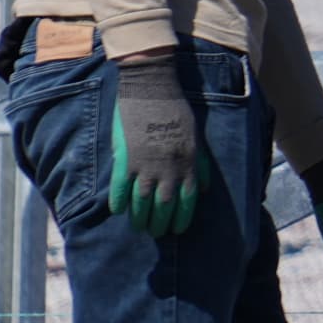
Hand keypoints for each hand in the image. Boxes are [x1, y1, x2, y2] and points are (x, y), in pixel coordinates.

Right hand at [105, 54, 202, 238]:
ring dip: (141, 218)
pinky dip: (120, 201)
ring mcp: (146, 164)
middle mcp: (169, 169)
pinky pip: (121, 187)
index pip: (187, 200)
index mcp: (188, 164)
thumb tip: (204, 190)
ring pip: (143, 201)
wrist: (152, 89)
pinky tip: (119, 211)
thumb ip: (200, 165)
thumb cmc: (177, 112)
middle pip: (165, 205)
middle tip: (156, 233)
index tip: (177, 230)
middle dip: (161, 223)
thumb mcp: (196, 138)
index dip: (182, 218)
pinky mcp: (126, 157)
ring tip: (139, 227)